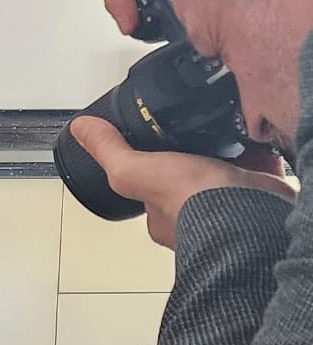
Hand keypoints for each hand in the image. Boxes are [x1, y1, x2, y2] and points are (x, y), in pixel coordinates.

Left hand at [70, 117, 293, 247]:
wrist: (251, 213)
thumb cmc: (192, 205)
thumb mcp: (134, 171)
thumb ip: (110, 151)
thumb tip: (81, 129)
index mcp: (164, 215)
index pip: (150, 189)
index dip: (151, 168)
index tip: (155, 147)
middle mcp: (199, 213)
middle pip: (191, 179)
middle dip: (194, 158)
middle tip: (194, 133)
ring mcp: (232, 203)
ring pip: (225, 174)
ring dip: (225, 154)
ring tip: (222, 131)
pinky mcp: (263, 192)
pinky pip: (260, 167)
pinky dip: (258, 152)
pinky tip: (253, 135)